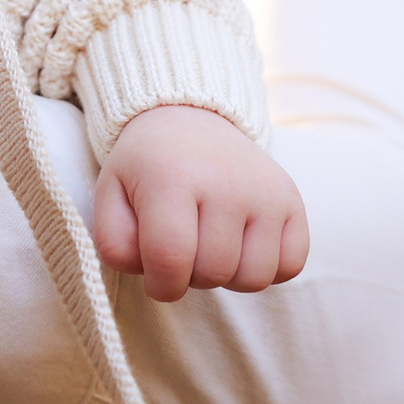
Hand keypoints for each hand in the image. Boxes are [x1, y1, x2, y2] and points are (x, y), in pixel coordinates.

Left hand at [93, 105, 308, 303]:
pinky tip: (243, 245)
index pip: (170, 260)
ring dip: (228, 277)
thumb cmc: (147, 166)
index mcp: (172, 177)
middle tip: (183, 248)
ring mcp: (265, 191)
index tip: (157, 278)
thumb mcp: (111, 194)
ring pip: (254, 278)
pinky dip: (266, 268)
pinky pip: (290, 267)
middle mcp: (226, 181)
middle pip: (213, 273)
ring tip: (211, 246)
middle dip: (191, 277)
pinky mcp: (292, 200)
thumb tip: (152, 275)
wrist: (189, 118)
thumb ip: (114, 243)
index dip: (161, 285)